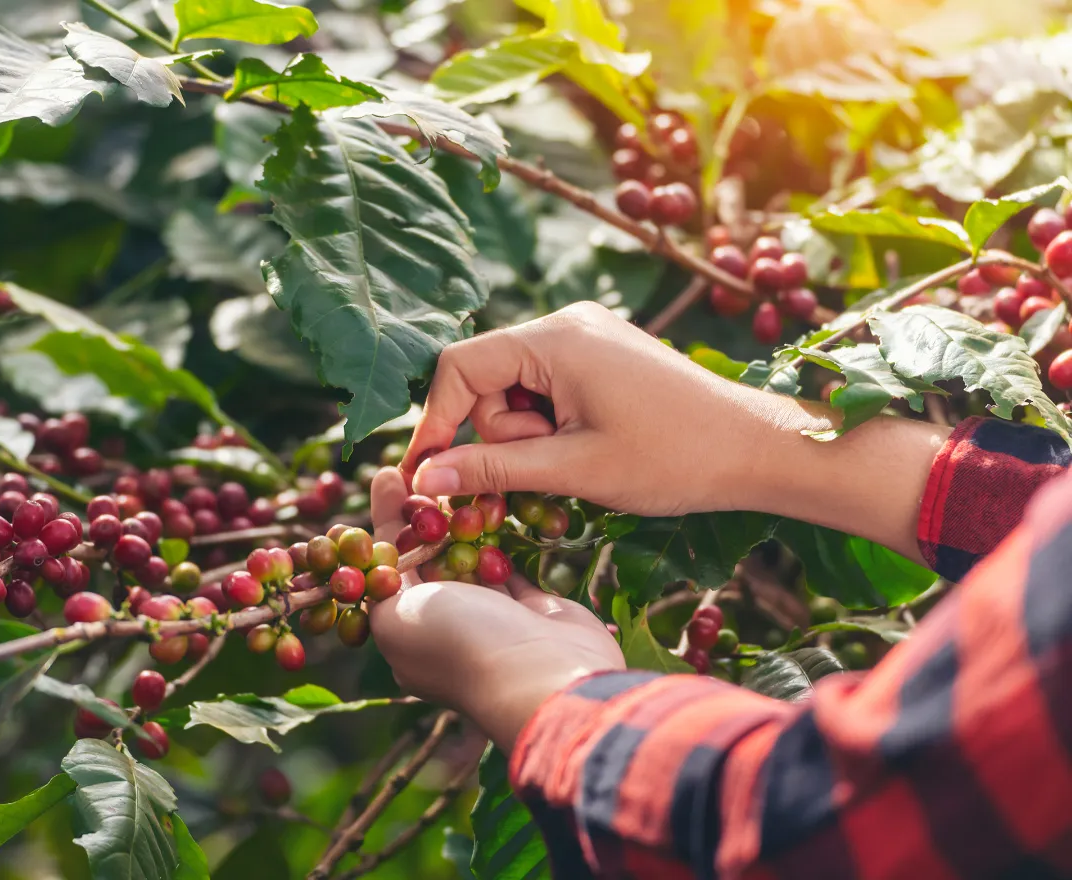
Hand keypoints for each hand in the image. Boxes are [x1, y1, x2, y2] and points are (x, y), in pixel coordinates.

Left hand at [367, 468, 623, 752]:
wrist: (545, 674)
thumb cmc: (461, 644)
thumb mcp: (396, 616)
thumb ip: (382, 582)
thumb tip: (373, 553)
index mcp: (407, 637)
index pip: (387, 571)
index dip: (384, 524)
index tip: (387, 476)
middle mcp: (446, 628)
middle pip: (426, 561)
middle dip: (420, 516)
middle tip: (419, 467)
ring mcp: (491, 618)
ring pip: (468, 559)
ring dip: (460, 521)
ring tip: (454, 473)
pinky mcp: (531, 607)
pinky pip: (507, 564)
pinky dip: (499, 536)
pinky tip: (490, 498)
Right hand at [400, 302, 948, 560]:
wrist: (761, 447)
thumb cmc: (675, 459)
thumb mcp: (576, 469)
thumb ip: (495, 469)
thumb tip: (426, 478)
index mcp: (556, 338)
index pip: (460, 367)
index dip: (436, 422)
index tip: (428, 476)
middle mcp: (567, 323)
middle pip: (487, 379)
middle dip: (502, 433)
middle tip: (550, 468)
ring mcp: (588, 335)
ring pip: (516, 388)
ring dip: (530, 433)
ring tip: (581, 457)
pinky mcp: (603, 354)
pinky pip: (547, 386)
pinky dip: (552, 422)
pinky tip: (590, 444)